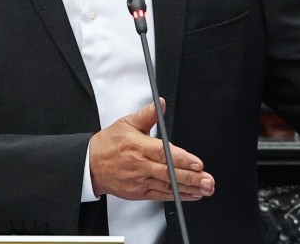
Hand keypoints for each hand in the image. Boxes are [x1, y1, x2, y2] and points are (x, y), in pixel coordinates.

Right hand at [89, 99, 214, 201]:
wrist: (91, 165)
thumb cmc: (108, 143)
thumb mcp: (126, 123)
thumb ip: (147, 114)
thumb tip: (161, 104)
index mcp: (137, 146)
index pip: (163, 153)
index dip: (181, 159)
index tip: (197, 163)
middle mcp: (139, 165)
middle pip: (169, 172)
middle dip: (191, 177)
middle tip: (208, 180)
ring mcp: (140, 180)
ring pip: (168, 186)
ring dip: (189, 189)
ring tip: (205, 189)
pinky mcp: (139, 192)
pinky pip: (161, 195)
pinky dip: (178, 196)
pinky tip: (191, 195)